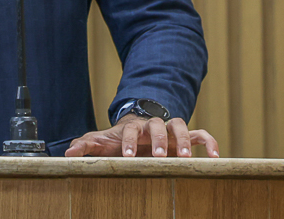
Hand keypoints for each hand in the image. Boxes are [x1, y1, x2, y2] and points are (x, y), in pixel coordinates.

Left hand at [64, 115, 218, 157]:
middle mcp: (153, 125)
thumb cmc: (118, 139)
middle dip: (158, 139)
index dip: (128, 142)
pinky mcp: (185, 138)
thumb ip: (85, 145)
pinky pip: (201, 134)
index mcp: (132, 127)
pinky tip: (215, 156)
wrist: (136, 131)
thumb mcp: (101, 141)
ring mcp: (170, 131)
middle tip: (158, 156)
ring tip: (185, 158)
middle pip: (158, 124)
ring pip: (180, 126)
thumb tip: (68, 154)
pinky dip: (209, 142)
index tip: (127, 157)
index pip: (130, 130)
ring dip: (183, 140)